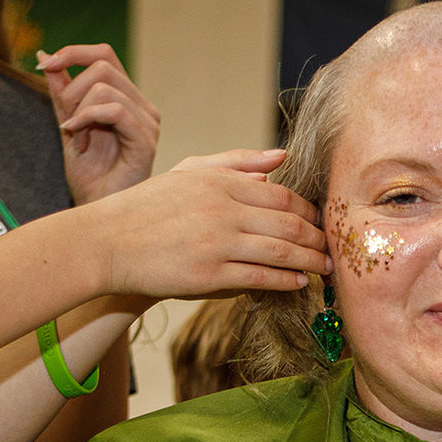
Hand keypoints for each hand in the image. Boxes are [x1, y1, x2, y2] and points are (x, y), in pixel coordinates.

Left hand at [40, 45, 162, 205]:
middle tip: (64, 121)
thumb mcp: (68, 125)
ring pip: (105, 87)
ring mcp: (148, 123)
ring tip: (76, 138)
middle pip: (102, 66)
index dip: (73, 52)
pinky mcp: (146, 141)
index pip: (104, 55)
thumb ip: (61, 92)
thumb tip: (45, 54)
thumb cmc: (90, 177)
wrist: (98, 212)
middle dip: (71, 90)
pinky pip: (115, 110)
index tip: (45, 65)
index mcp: (127, 99)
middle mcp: (143, 107)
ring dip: (78, 111)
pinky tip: (78, 140)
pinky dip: (87, 119)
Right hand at [89, 147, 330, 300]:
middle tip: (333, 249)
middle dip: (317, 239)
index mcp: (221, 182)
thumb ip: (237, 162)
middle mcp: (223, 210)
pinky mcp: (210, 275)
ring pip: (280, 252)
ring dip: (310, 262)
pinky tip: (299, 283)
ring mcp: (217, 243)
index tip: (322, 223)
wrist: (107, 243)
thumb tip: (281, 157)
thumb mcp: (190, 172)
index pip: (282, 197)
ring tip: (325, 268)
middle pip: (289, 224)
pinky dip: (285, 280)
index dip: (309, 212)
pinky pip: (260, 278)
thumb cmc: (149, 207)